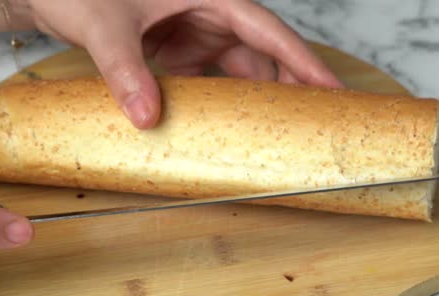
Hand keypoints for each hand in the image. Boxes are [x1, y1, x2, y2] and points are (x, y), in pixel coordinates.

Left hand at [11, 0, 343, 127]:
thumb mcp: (105, 26)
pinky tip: (230, 133)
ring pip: (241, 72)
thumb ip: (125, 68)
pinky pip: (211, 83)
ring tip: (279, 139)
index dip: (304, 60)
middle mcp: (209, 14)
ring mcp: (195, 34)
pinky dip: (223, 107)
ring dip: (257, 103)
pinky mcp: (178, 53)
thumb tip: (147, 117)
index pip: (268, 29)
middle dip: (288, 89)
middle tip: (312, 128)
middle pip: (263, 55)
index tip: (332, 89)